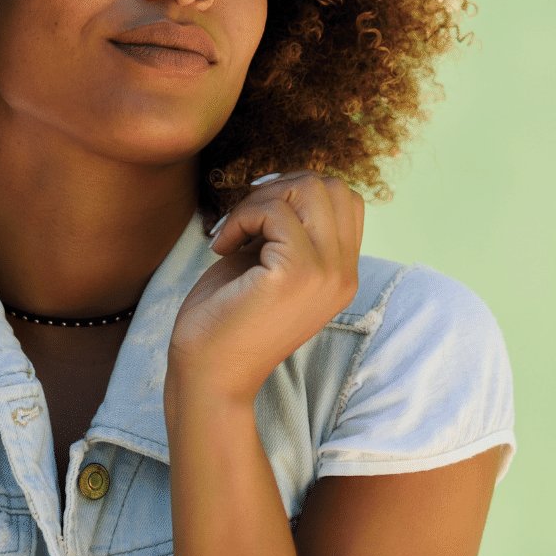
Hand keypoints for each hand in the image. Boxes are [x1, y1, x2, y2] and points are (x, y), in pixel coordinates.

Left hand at [167, 170, 365, 406]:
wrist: (209, 375)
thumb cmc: (228, 317)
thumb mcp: (270, 263)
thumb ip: (289, 228)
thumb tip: (286, 180)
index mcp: (342, 274)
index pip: (346, 200)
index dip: (298, 192)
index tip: (259, 216)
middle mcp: (344, 275)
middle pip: (330, 186)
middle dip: (278, 189)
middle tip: (242, 221)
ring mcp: (326, 275)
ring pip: (308, 189)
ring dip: (259, 201)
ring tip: (233, 233)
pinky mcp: (296, 275)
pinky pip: (274, 212)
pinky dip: (240, 218)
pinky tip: (221, 246)